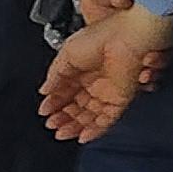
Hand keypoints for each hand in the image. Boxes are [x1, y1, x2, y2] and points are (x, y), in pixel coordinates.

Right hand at [41, 4, 172, 142]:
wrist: (127, 36)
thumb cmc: (102, 36)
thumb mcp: (67, 54)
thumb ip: (55, 75)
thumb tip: (45, 90)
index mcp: (83, 69)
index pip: (66, 93)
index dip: (55, 104)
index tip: (45, 111)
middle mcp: (96, 82)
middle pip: (77, 107)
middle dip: (63, 118)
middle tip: (52, 124)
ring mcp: (109, 91)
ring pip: (90, 116)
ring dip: (75, 126)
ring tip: (61, 132)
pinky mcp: (121, 99)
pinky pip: (108, 119)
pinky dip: (95, 130)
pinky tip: (82, 136)